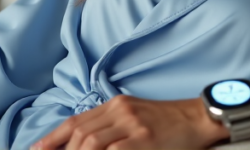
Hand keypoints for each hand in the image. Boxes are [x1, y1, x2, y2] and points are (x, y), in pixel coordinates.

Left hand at [33, 95, 227, 149]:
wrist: (197, 118)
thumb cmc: (166, 122)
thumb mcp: (134, 115)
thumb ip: (109, 125)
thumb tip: (83, 143)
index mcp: (114, 105)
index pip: (75, 121)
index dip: (52, 138)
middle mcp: (120, 111)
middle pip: (80, 133)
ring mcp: (132, 125)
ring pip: (92, 143)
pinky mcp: (144, 140)